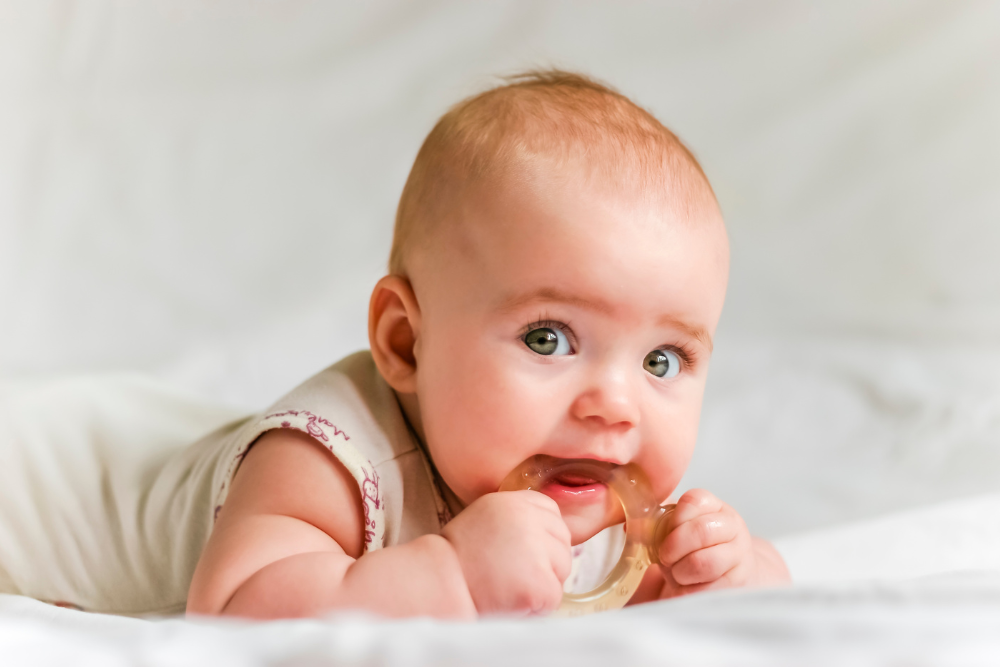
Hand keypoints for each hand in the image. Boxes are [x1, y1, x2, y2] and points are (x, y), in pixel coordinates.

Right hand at [441, 490, 571, 615]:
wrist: (437, 586)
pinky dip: (537, 606)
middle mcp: (528, 521)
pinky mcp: (540, 584)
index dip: (542, 535)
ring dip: (542, 583)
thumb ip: (519, 518)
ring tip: (509, 586)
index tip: (521, 551)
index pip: (553, 513)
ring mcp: (536, 552)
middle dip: (546, 561)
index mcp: (515, 502)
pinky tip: (511, 601)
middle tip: (512, 573)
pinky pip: (554, 597)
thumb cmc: (459, 557)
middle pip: (563, 542)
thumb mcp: (487, 518)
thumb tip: (551, 531)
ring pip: (562, 570)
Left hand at [656, 489, 764, 596]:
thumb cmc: (694, 549)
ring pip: (704, 562)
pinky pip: (708, 590)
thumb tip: (630, 527)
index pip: (692, 502)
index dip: (673, 521)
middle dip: (674, 548)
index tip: (663, 534)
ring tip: (676, 574)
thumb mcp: (677, 530)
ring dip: (681, 572)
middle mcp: (732, 526)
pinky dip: (689, 591)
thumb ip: (655, 522)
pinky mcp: (738, 583)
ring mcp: (739, 555)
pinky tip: (686, 588)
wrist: (728, 573)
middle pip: (700, 532)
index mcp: (713, 506)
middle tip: (665, 558)